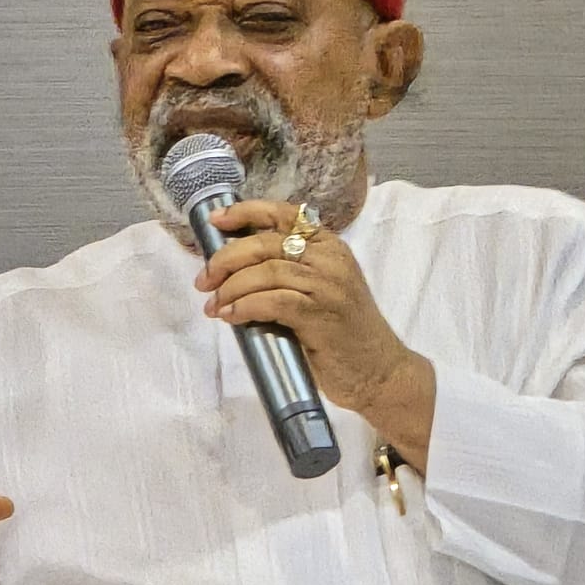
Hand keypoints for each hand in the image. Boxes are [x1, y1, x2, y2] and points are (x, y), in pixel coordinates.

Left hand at [197, 201, 436, 468]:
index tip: (215, 221)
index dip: (244, 213)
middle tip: (204, 280)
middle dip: (226, 259)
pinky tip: (231, 316)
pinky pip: (275, 301)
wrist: (380, 371)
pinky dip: (246, 306)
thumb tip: (233, 268)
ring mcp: (329, 286)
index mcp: (329, 245)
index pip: (282, 214)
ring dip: (231, 287)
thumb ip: (289, 272)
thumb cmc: (343, 334)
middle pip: (265, 244)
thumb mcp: (320, 289)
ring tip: (214, 305)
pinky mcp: (323, 315)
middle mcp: (331, 259)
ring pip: (267, 271)